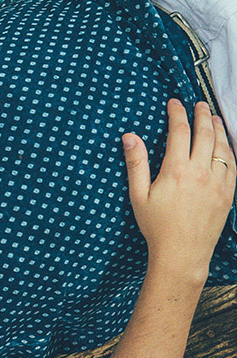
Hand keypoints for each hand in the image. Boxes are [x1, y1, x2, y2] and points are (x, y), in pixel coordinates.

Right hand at [123, 99, 235, 281]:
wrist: (183, 254)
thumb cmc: (157, 227)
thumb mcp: (138, 195)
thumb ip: (136, 163)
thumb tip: (129, 137)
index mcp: (177, 171)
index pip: (179, 132)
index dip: (177, 114)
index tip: (174, 103)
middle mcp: (201, 173)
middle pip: (205, 134)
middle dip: (202, 115)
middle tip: (199, 104)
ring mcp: (218, 183)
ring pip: (223, 147)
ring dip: (218, 129)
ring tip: (213, 118)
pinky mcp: (228, 194)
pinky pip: (233, 165)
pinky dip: (229, 150)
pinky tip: (225, 145)